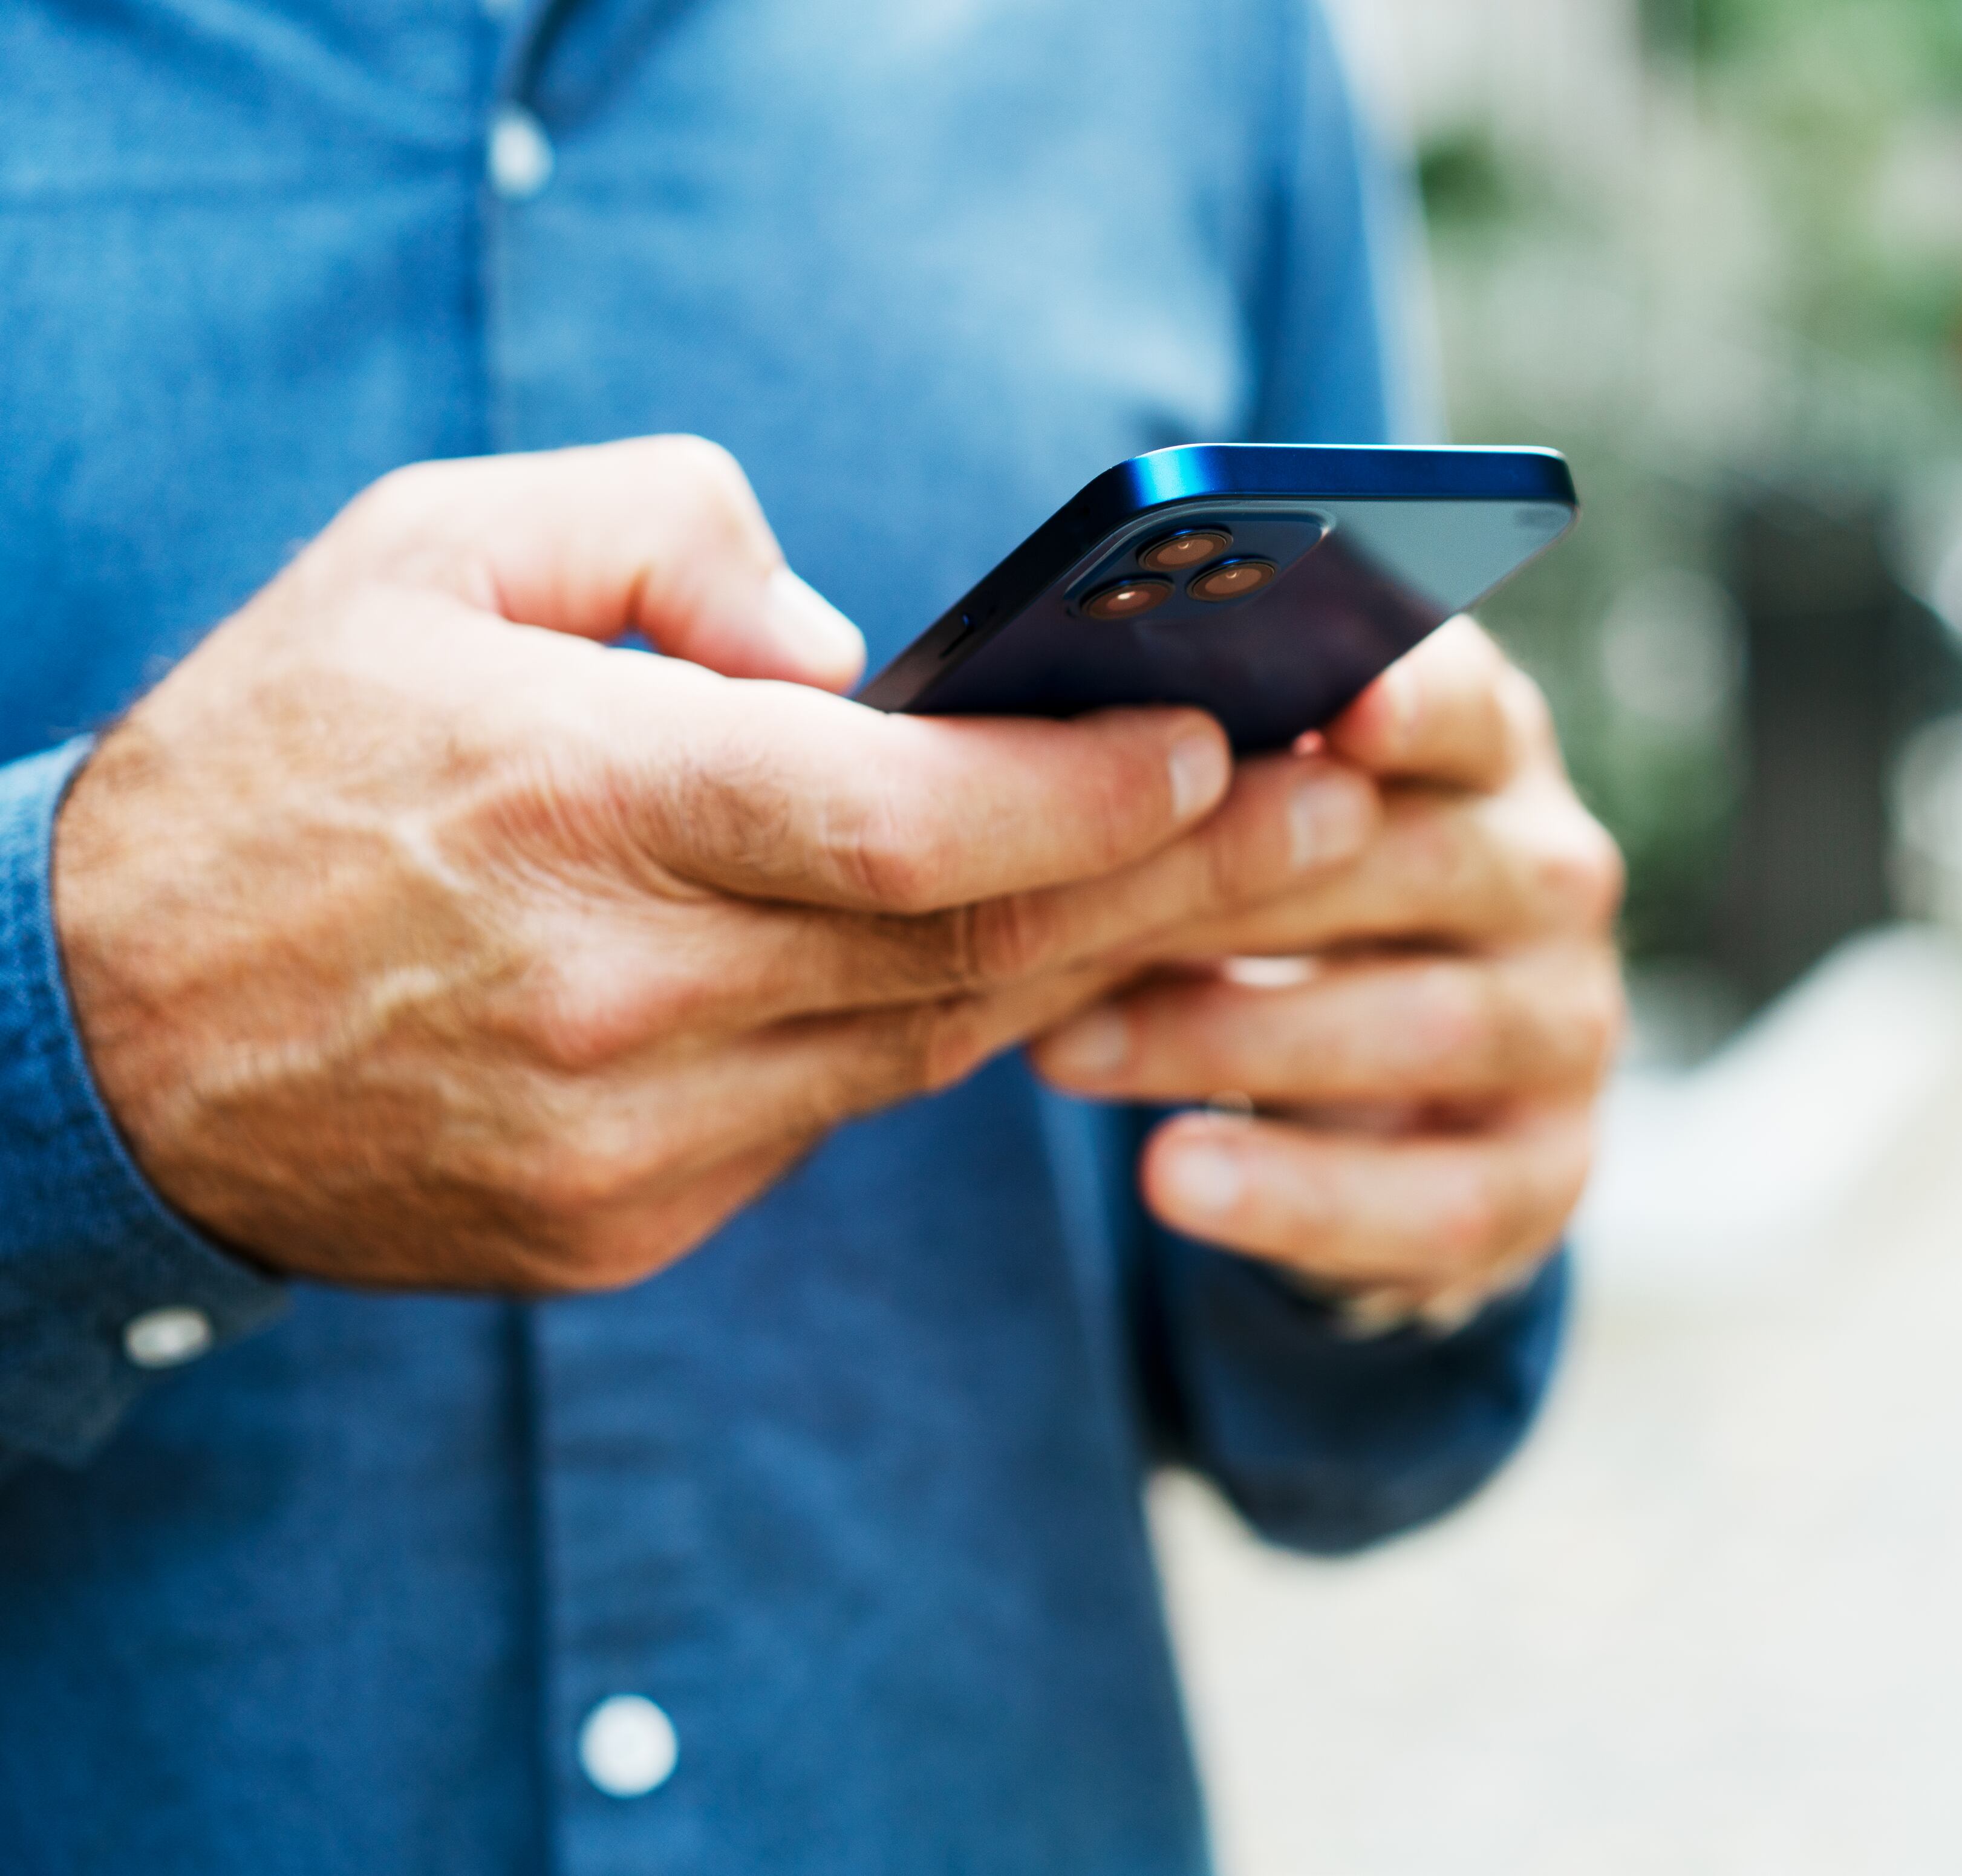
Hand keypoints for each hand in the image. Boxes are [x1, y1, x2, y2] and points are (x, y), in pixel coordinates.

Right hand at [56, 438, 1380, 1294]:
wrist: (91, 1033)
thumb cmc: (279, 757)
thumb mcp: (427, 552)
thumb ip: (662, 536)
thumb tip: (853, 649)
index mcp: (574, 806)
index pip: (906, 823)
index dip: (1091, 796)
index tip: (1227, 746)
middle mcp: (617, 996)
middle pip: (967, 951)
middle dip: (1179, 883)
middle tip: (1338, 814)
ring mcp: (626, 1141)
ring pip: (927, 1048)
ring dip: (1091, 964)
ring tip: (1228, 880)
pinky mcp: (619, 1227)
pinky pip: (830, 1120)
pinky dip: (928, 1032)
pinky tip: (1023, 965)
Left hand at [1031, 621, 1624, 1327]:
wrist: (1383, 1110)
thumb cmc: (1283, 913)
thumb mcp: (1255, 827)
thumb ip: (1210, 775)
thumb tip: (1062, 745)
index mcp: (1487, 754)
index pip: (1468, 706)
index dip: (1411, 702)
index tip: (1336, 708)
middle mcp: (1552, 876)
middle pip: (1422, 863)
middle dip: (1234, 890)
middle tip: (1061, 910)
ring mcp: (1567, 1025)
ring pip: (1429, 1027)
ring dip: (1232, 1040)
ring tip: (1065, 1051)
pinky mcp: (1549, 1169)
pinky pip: (1442, 1197)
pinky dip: (1298, 1193)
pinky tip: (1170, 1176)